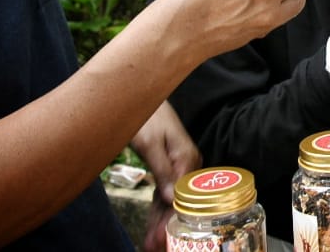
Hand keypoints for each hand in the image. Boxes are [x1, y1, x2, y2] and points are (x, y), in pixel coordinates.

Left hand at [130, 102, 199, 251]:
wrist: (141, 93)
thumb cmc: (147, 115)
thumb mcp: (150, 143)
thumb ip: (162, 170)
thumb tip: (172, 198)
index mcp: (187, 158)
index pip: (184, 198)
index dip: (173, 221)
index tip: (161, 239)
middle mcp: (188, 164)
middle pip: (180, 202)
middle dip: (167, 226)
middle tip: (154, 246)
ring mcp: (179, 167)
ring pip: (171, 200)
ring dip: (162, 222)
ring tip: (152, 244)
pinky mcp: (169, 167)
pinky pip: (165, 193)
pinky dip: (158, 210)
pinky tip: (153, 227)